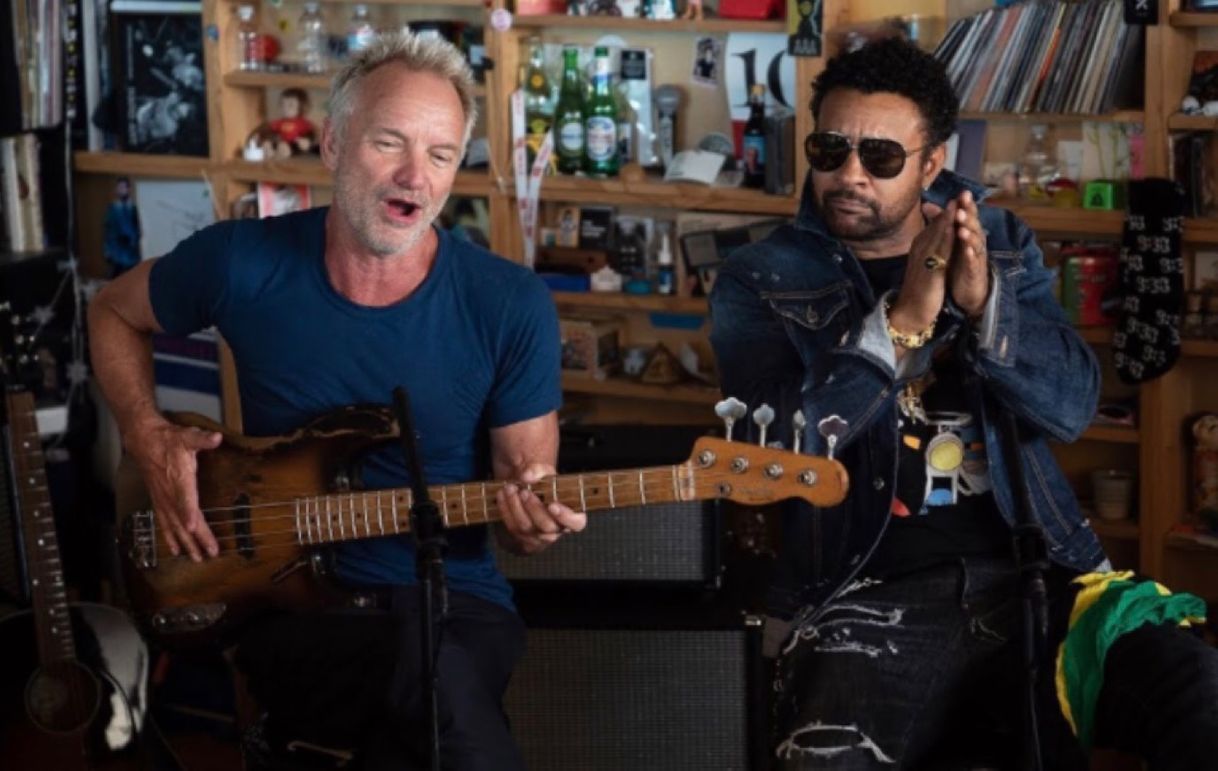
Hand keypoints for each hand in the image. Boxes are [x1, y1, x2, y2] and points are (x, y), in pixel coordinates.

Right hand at [129, 419, 221, 560]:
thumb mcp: (187, 436)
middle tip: (209, 554)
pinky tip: (176, 550)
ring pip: (174, 525)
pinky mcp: (159, 501)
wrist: (143, 440)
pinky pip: (164, 523)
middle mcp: (170, 493)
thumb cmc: (169, 440)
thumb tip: (216, 438)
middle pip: (183, 519)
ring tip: (197, 558)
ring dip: (186, 543)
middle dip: (196, 538)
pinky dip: (170, 538)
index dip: (188, 512)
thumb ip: (202, 439)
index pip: (185, 498)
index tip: (192, 527)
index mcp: (180, 479)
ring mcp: (163, 499)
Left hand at [495, 463, 586, 554]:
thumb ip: (538, 470)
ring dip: (515, 507)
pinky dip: (505, 510)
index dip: (566, 517)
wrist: (526, 491)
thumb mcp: (545, 472)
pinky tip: (502, 495)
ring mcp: (538, 536)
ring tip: (509, 488)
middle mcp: (556, 529)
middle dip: (533, 508)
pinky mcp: (521, 537)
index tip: (552, 505)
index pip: (576, 523)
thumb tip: (528, 476)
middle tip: (524, 492)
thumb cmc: (543, 484)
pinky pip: (512, 527)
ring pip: (526, 527)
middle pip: (547, 526)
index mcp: (571, 515)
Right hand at [889, 200, 957, 335]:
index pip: (935, 226)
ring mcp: (924, 260)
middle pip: (937, 226)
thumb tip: (938, 235)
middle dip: (949, 209)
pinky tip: (955, 230)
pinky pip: (940, 253)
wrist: (910, 312)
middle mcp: (920, 250)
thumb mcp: (924, 264)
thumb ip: (930, 248)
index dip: (946, 212)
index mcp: (920, 247)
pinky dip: (948, 239)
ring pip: (938, 236)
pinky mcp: (930, 272)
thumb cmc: (919, 288)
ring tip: (958, 204)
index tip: (957, 197)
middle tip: (961, 193)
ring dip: (949, 219)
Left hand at [949, 190, 990, 317]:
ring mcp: (976, 257)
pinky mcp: (974, 272)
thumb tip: (928, 206)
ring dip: (969, 234)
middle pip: (973, 225)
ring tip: (962, 227)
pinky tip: (967, 251)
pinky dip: (970, 256)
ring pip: (975, 243)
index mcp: (968, 234)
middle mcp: (975, 243)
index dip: (966, 205)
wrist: (968, 289)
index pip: (967, 216)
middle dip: (969, 215)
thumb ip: (942, 223)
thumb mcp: (950, 241)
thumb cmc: (959, 261)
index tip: (962, 193)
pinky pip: (973, 263)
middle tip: (963, 205)